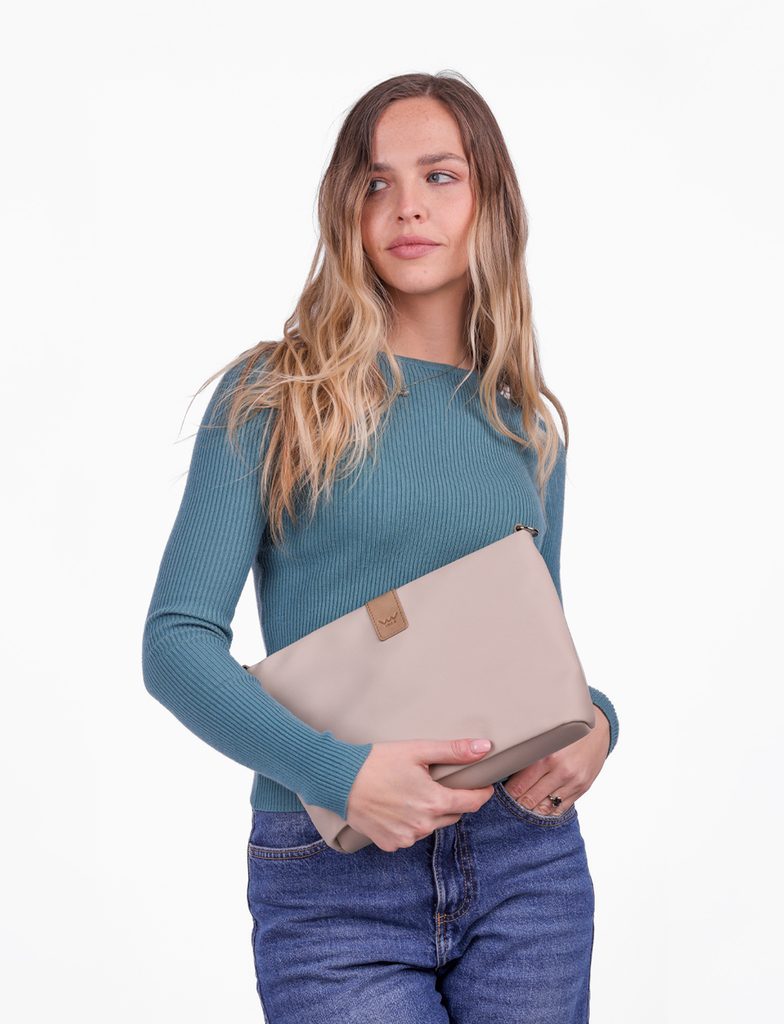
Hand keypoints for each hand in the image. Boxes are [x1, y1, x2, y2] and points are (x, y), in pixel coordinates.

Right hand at [346, 737, 495, 851]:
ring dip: (430, 812)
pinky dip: (410, 823)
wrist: (340, 781)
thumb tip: (484, 748)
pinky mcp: (391, 844)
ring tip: (413, 792)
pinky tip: (397, 807)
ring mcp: (407, 838)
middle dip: (452, 800)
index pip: (472, 803)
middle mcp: (423, 825)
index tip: (483, 785)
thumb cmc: (378, 762)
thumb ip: (454, 751)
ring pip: (432, 825)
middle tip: (438, 782)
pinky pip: (411, 835)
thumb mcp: (417, 751)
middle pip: (453, 814)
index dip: (481, 793)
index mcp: (434, 802)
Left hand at [502, 706, 610, 815]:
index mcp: (546, 756)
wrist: (598, 729)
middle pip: (530, 798)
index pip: (519, 785)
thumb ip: (529, 753)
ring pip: (545, 807)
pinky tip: (539, 807)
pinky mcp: (582, 788)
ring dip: (531, 809)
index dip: (507, 792)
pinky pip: (561, 808)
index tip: (499, 793)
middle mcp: (561, 771)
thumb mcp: (545, 737)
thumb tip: (507, 770)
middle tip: (506, 803)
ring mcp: (573, 782)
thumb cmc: (567, 731)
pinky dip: (548, 810)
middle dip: (517, 803)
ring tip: (521, 806)